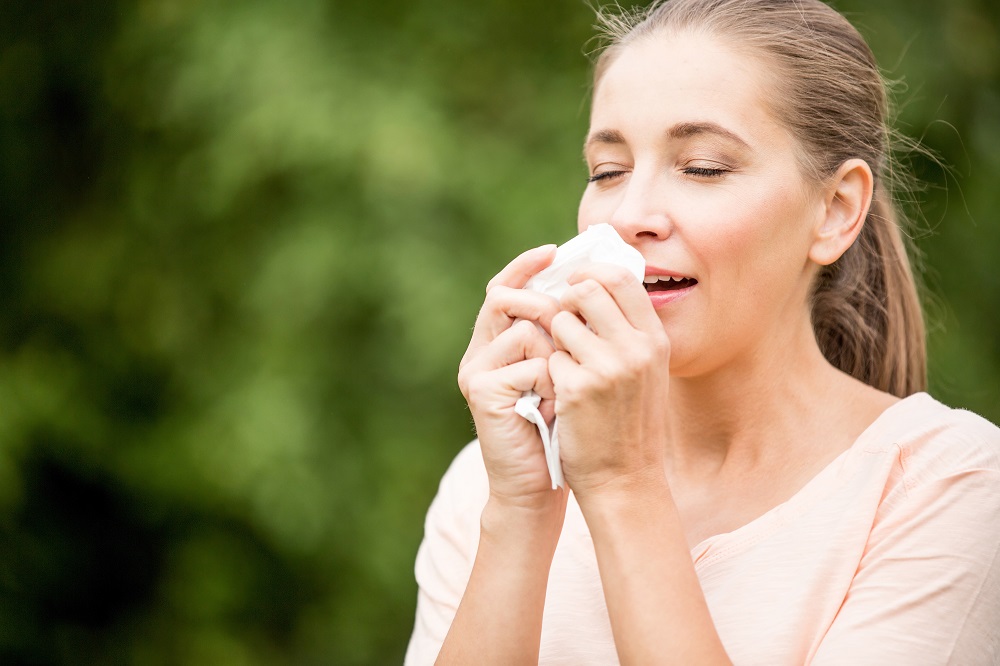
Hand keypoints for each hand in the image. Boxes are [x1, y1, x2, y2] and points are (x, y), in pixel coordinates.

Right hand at [458, 245, 565, 508]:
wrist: (538, 485)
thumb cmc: (559, 430)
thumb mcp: (564, 372)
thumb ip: (564, 334)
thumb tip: (591, 285)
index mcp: (496, 343)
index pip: (504, 287)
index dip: (525, 265)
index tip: (554, 250)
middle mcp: (479, 352)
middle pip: (506, 297)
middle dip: (547, 304)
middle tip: (574, 323)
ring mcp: (476, 370)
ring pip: (526, 328)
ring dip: (558, 352)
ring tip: (564, 385)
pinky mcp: (480, 391)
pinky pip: (531, 363)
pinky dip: (553, 381)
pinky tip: (554, 406)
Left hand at [548, 263, 670, 498]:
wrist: (625, 479)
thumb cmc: (630, 423)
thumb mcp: (646, 372)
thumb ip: (629, 332)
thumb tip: (599, 285)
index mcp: (655, 340)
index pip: (621, 278)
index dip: (591, 274)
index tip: (575, 284)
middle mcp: (635, 349)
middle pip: (586, 289)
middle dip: (566, 301)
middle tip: (561, 322)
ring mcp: (607, 368)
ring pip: (560, 321)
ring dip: (554, 339)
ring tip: (566, 367)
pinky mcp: (577, 388)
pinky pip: (550, 357)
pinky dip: (549, 371)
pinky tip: (562, 395)